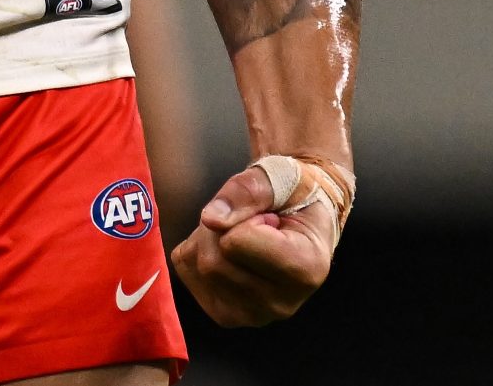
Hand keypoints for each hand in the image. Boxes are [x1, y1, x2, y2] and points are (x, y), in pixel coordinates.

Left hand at [171, 160, 340, 325]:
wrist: (299, 220)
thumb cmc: (294, 196)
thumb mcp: (280, 176)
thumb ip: (247, 190)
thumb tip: (210, 219)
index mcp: (305, 268)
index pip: (237, 244)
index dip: (244, 217)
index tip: (269, 217)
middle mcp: (281, 304)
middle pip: (213, 260)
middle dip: (220, 226)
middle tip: (249, 220)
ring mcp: (252, 316)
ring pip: (199, 267)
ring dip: (209, 236)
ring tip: (241, 233)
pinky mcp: (226, 316)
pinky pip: (187, 272)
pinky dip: (197, 250)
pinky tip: (228, 249)